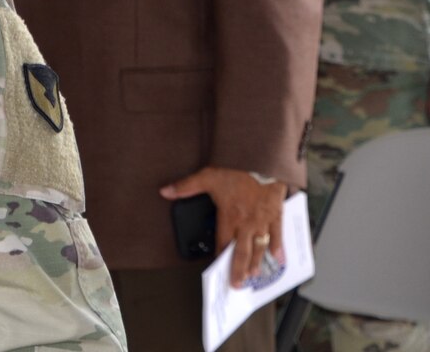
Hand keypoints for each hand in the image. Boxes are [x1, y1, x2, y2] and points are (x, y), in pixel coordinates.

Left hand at [161, 167, 286, 285]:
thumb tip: (165, 191)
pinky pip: (278, 235)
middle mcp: (246, 223)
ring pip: (260, 247)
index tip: (218, 269)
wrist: (262, 159)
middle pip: (242, 252)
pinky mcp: (276, 215)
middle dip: (239, 270)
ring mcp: (263, 221)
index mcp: (229, 216)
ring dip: (257, 263)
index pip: (222, 242)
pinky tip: (279, 259)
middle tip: (238, 285)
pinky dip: (278, 248)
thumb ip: (186, 187)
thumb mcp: (207, 176)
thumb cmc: (236, 168)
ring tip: (255, 276)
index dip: (220, 257)